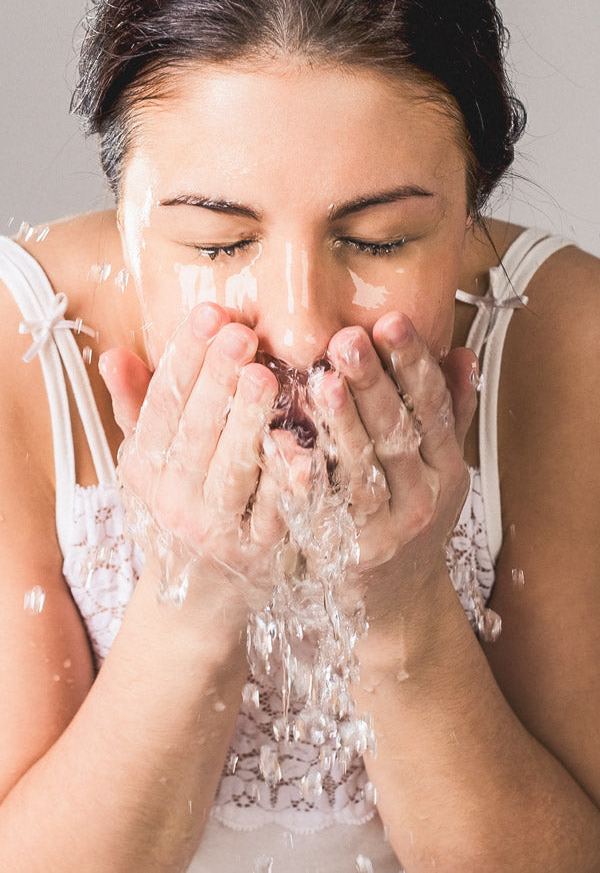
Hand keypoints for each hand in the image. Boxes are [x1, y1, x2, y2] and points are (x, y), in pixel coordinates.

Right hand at [99, 303, 299, 609]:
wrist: (200, 598)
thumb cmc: (181, 509)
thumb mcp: (152, 463)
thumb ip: (139, 407)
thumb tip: (113, 353)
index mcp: (146, 468)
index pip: (162, 405)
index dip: (185, 358)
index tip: (210, 314)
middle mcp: (174, 500)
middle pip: (195, 432)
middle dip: (217, 380)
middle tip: (241, 334)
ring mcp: (217, 530)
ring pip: (233, 470)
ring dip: (248, 422)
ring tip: (265, 375)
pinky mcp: (261, 553)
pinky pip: (276, 512)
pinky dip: (287, 481)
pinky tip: (301, 447)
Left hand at [309, 311, 477, 626]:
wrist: (397, 601)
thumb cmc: (413, 520)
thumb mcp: (441, 469)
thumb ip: (450, 413)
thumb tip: (463, 354)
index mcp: (446, 472)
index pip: (433, 411)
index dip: (414, 365)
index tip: (392, 321)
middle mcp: (421, 501)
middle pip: (397, 436)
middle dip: (373, 385)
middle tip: (347, 339)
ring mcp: (383, 531)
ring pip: (361, 473)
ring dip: (341, 425)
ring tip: (322, 381)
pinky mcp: (343, 555)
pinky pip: (319, 511)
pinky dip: (301, 478)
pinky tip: (282, 444)